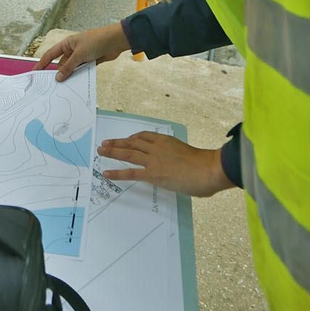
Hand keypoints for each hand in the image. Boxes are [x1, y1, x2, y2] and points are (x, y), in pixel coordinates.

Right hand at [34, 23, 130, 80]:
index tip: (36, 72)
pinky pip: (81, 71)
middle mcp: (72, 50)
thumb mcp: (79, 54)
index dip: (42, 63)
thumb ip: (68, 67)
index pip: (51, 55)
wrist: (115, 41)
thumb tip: (58, 77)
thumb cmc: (96, 41)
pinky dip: (79, 76)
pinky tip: (76, 84)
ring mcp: (81, 56)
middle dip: (58, 73)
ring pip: (72, 69)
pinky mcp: (90, 62)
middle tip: (51, 85)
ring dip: (69, 76)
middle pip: (61, 64)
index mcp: (67, 44)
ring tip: (64, 88)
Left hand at [97, 132, 235, 197]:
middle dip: (117, 143)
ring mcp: (153, 160)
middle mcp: (157, 147)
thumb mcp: (187, 155)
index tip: (125, 140)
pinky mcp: (152, 173)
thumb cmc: (205, 165)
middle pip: (132, 142)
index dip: (132, 138)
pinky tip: (106, 173)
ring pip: (128, 153)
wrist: (208, 169)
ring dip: (112, 152)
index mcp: (166, 141)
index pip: (144, 136)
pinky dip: (117, 172)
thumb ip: (179, 159)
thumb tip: (178, 168)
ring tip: (100, 151)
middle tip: (104, 143)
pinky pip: (130, 172)